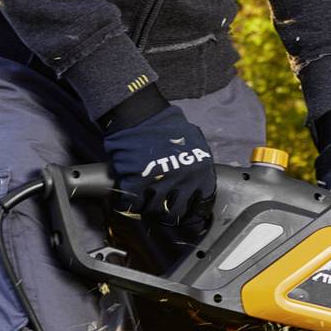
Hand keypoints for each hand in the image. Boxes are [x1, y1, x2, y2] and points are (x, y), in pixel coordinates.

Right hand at [101, 96, 218, 268]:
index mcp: (201, 173)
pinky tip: (130, 198)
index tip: (186, 216)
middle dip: (168, 214)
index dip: (192, 212)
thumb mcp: (195, 146)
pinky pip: (133, 204)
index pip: (201, 205)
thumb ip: (199, 169)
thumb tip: (199, 190)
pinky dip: (129, 204)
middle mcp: (183, 181)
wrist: (141, 115)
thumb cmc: (167, 128)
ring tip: (145, 202)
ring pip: (154, 211)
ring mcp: (159, 183)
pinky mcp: (136, 183)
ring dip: (148, 209)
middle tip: (161, 209)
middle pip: (176, 212)